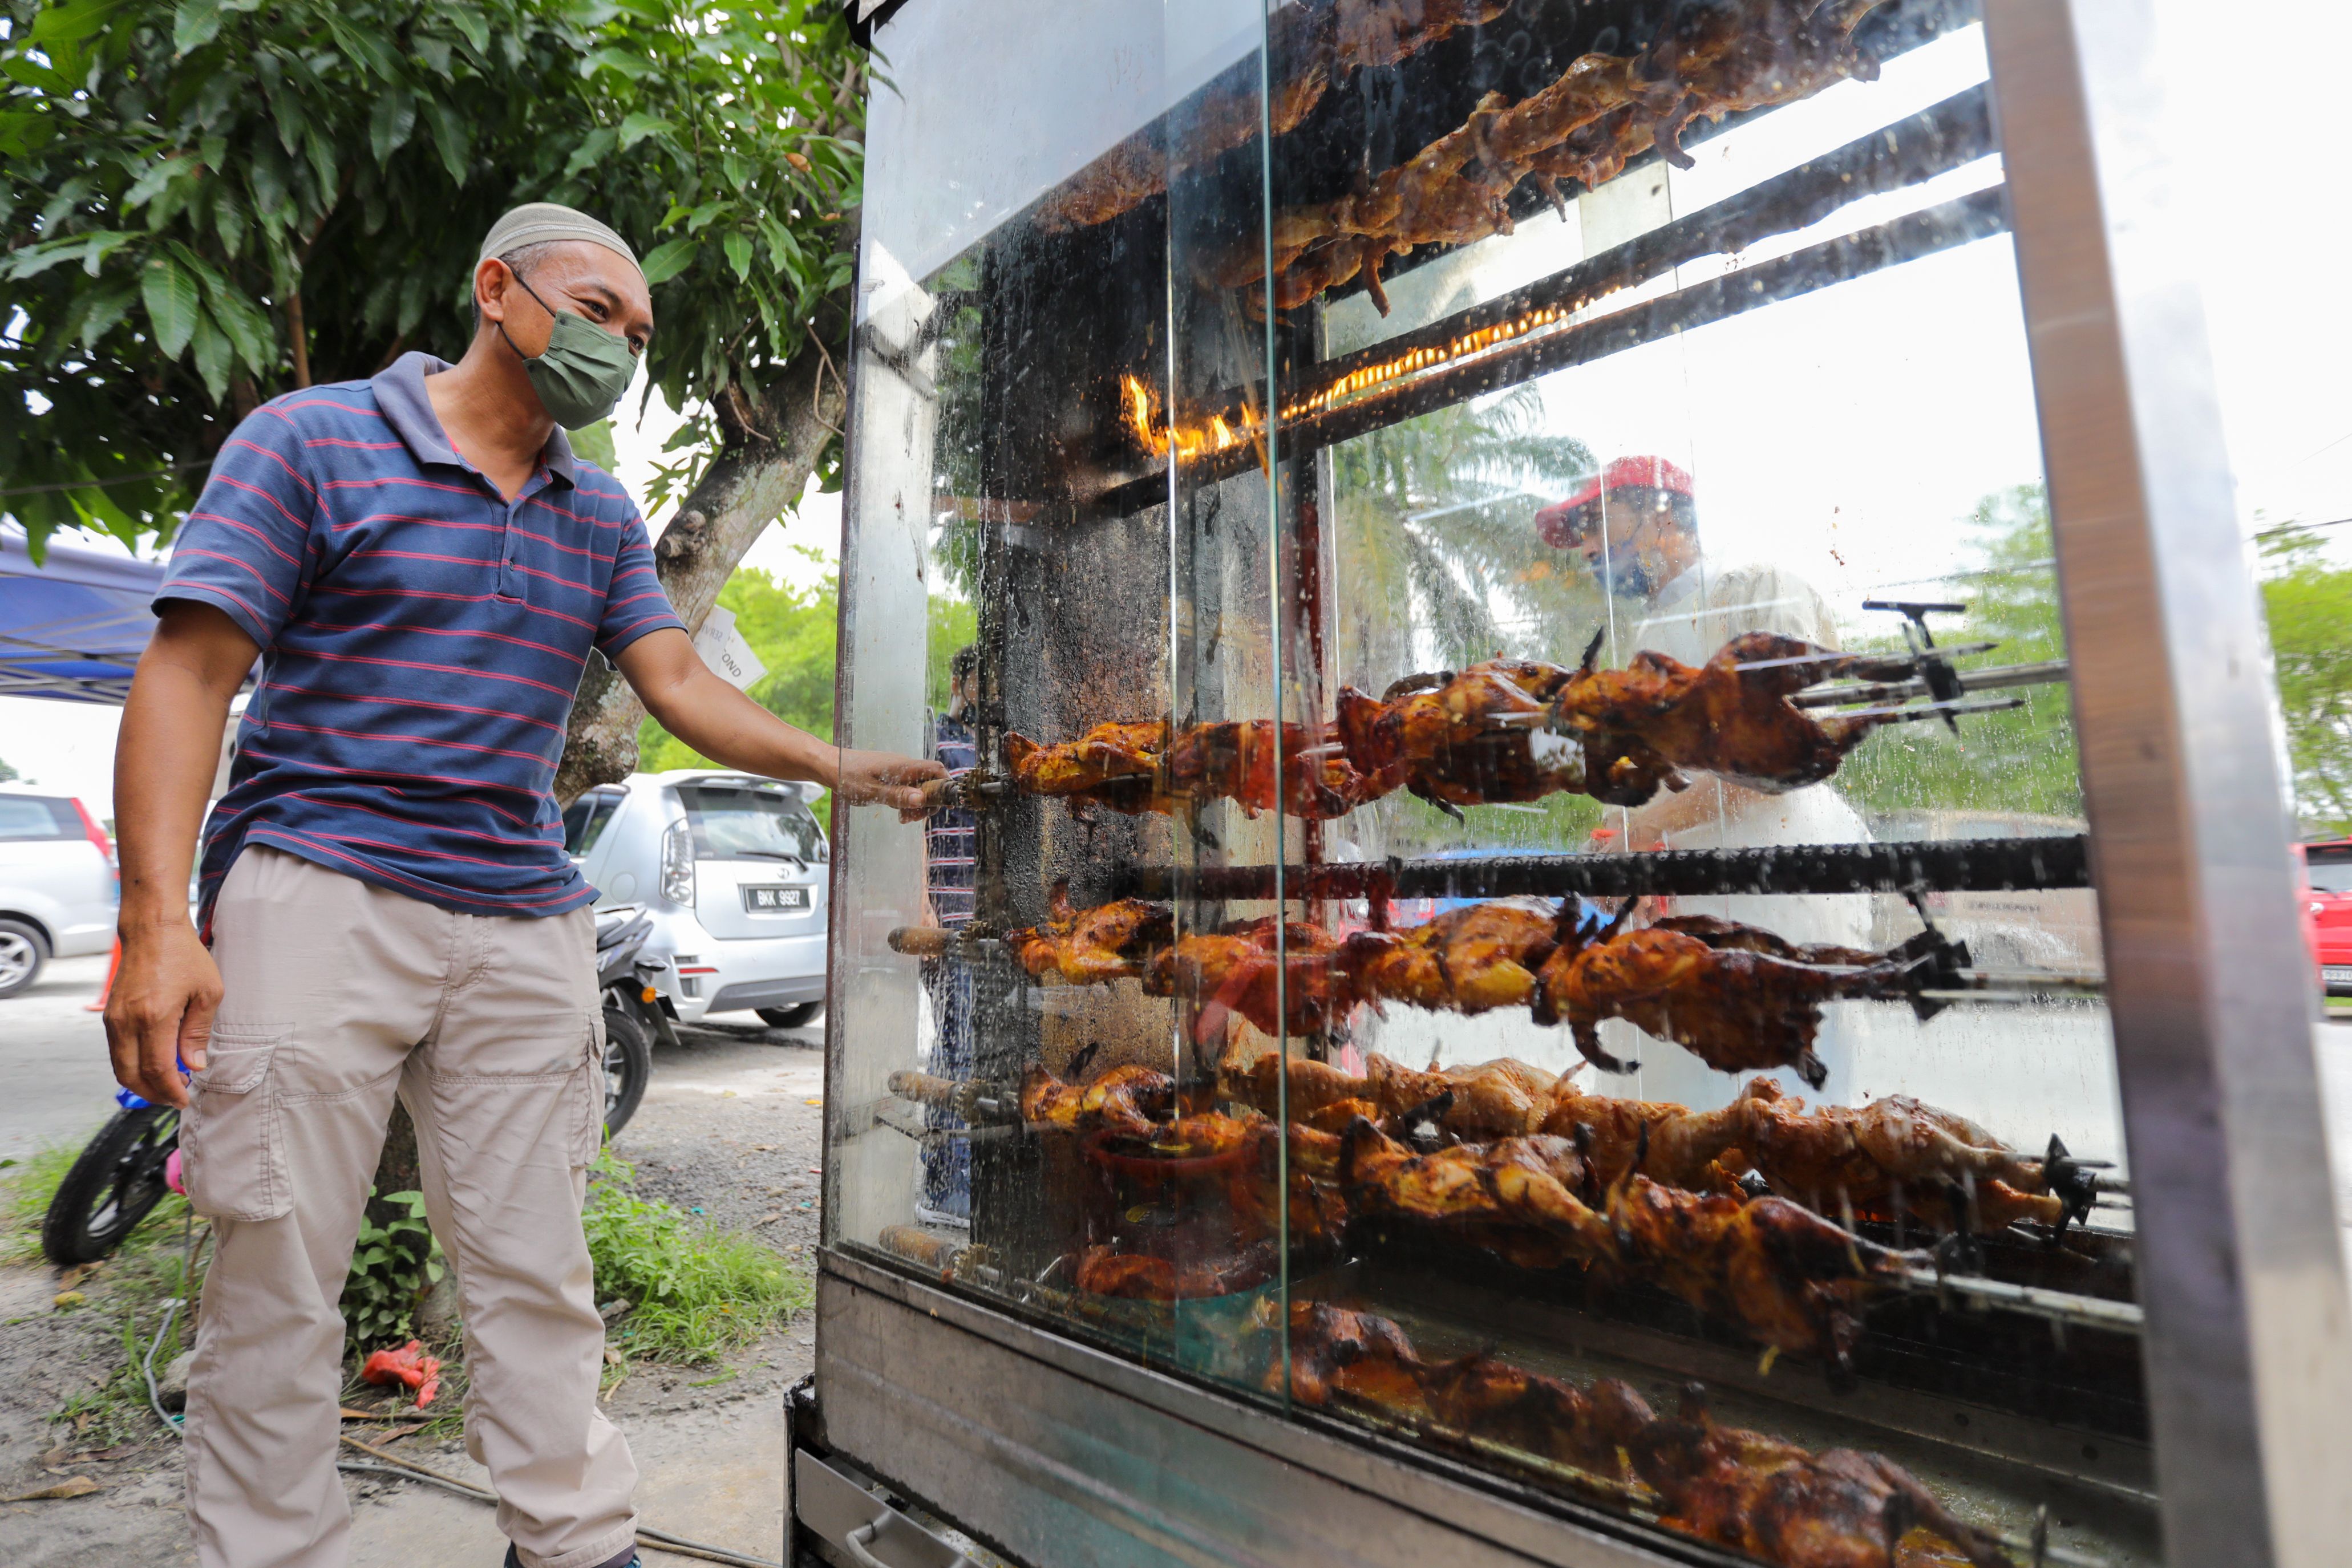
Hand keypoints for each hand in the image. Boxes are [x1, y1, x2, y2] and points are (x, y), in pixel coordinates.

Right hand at [104, 923, 221, 1108]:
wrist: (152, 931)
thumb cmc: (185, 957)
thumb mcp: (208, 993)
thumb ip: (198, 1033)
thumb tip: (194, 1066)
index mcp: (154, 1017)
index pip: (157, 1069)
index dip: (170, 1090)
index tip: (184, 1099)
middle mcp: (128, 1022)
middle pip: (132, 1076)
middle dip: (153, 1094)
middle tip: (175, 1099)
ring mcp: (114, 1019)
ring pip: (120, 1067)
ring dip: (141, 1083)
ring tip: (166, 1087)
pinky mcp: (110, 1015)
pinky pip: (117, 1052)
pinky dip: (132, 1066)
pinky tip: (153, 1066)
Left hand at [832, 748, 946, 820]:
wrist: (830, 765)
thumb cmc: (848, 777)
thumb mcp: (873, 792)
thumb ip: (898, 796)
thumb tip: (922, 799)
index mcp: (903, 766)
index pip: (936, 770)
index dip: (945, 786)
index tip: (942, 804)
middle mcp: (904, 765)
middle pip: (930, 781)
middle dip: (928, 802)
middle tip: (912, 818)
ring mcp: (898, 769)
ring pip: (919, 786)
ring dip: (916, 803)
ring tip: (902, 817)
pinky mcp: (891, 774)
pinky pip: (907, 786)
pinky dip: (907, 799)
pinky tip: (896, 809)